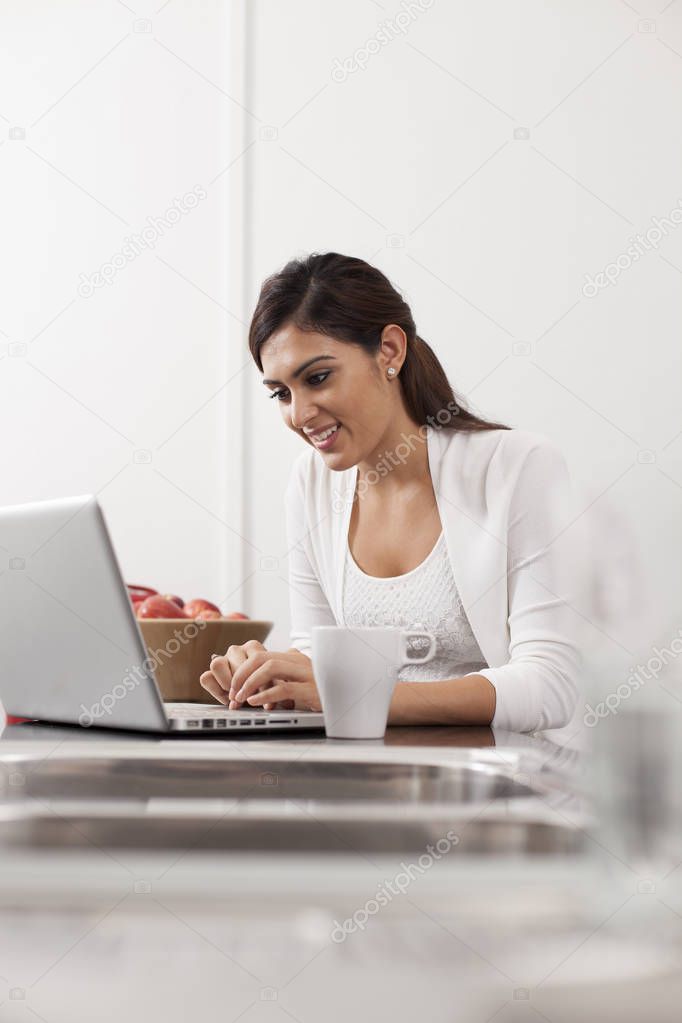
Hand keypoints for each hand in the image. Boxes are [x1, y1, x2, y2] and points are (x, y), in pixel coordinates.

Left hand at [199, 641, 321, 711]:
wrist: (353, 697)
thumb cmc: (326, 692)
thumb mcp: (304, 681)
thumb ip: (287, 674)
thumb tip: (264, 676)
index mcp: (295, 659)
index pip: (261, 656)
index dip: (242, 670)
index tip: (233, 687)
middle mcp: (300, 663)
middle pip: (261, 658)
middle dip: (241, 674)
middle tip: (232, 693)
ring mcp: (307, 675)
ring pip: (270, 668)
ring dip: (249, 683)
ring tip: (240, 699)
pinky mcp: (313, 691)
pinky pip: (284, 689)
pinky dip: (265, 695)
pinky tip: (255, 702)